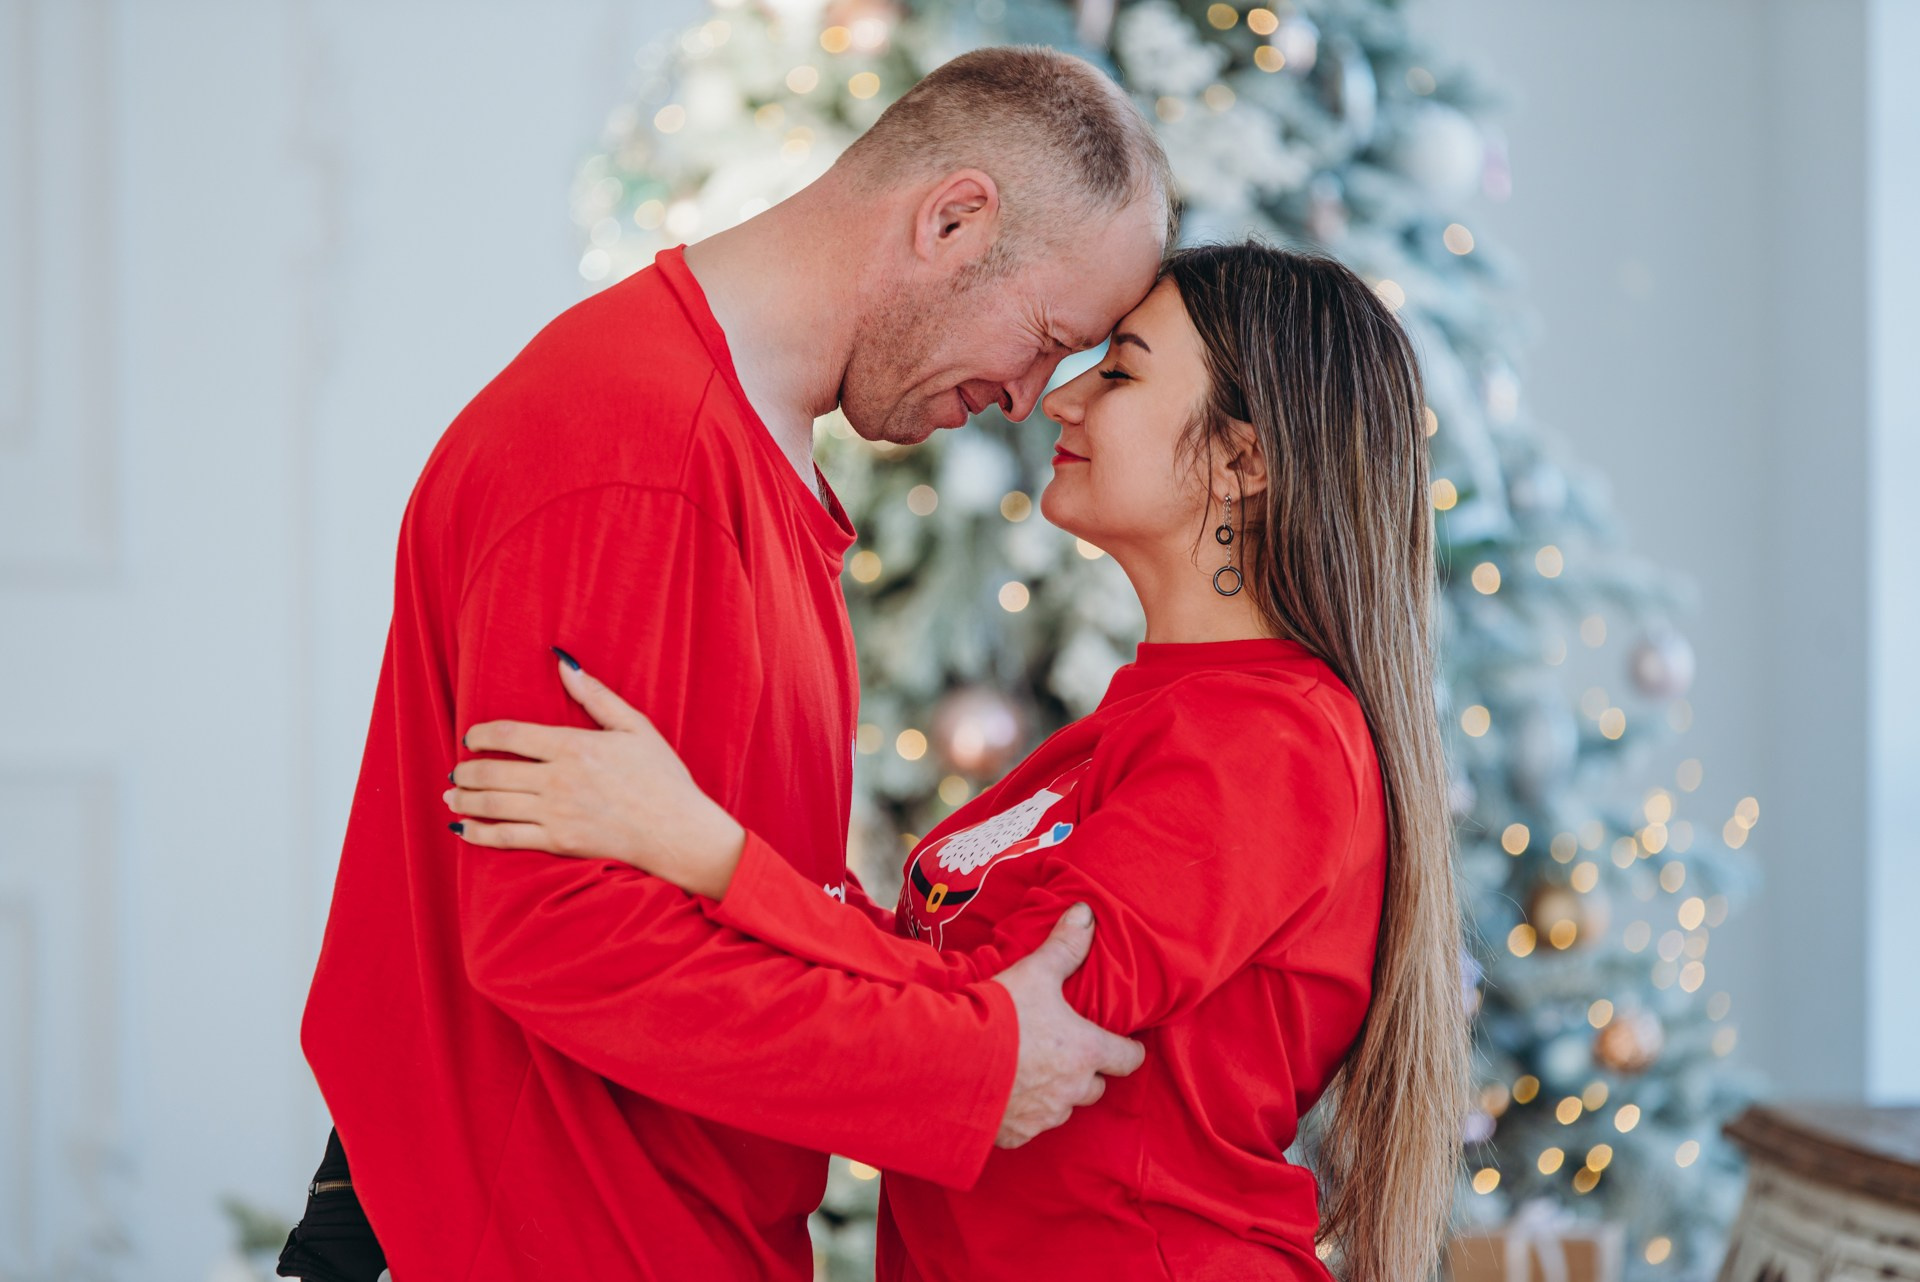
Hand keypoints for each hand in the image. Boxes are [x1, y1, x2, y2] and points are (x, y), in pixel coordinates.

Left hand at [447, 656, 746, 898]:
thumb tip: (564, 664)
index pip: (510, 734)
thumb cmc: (662, 777)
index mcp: (573, 745)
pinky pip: (506, 837)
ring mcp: (555, 813)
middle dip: (467, 771)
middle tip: (456, 771)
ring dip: (464, 800)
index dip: (482, 734)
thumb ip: (596, 696)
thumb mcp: (635, 727)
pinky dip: (478, 833)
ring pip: (492, 804)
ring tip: (451, 797)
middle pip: (493, 771)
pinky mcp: (557, 842)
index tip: (472, 737)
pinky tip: (463, 829)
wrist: (677, 831)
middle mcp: (557, 779)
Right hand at [990, 903, 1145, 1147]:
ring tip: (1029, 1071)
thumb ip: (1064, 947)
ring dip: (1054, 1093)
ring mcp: (1044, 1116)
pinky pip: (1028, 1128)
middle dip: (1086, 1072)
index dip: (1129, 1050)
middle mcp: (1072, 1090)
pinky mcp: (1015, 1135)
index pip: (1129, 1059)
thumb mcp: (1035, 973)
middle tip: (1066, 1052)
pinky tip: (1002, 1094)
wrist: (949, 1060)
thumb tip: (1086, 912)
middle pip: (1096, 1087)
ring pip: (1062, 1109)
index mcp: (1086, 1051)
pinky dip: (1021, 1114)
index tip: (1125, 1043)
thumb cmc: (1000, 1015)